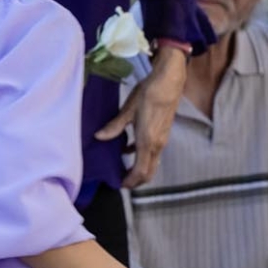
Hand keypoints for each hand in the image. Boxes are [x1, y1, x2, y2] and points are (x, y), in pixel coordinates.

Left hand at [99, 47, 186, 186]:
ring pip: (152, 162)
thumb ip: (114, 126)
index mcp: (148, 141)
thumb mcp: (128, 110)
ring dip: (139, 168)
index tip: (120, 185)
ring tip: (122, 167)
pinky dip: (141, 155)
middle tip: (121, 181)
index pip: (141, 170)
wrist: (169, 82)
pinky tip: (127, 149)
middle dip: (136, 180)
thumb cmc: (148, 94)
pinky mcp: (163, 132)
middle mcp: (158, 144)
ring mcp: (162, 139)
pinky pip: (152, 151)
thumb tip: (99, 137)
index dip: (131, 181)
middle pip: (149, 171)